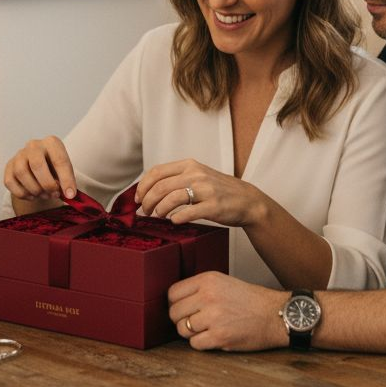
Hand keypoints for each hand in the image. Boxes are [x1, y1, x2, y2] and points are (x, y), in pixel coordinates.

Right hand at [3, 136, 76, 200]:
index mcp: (51, 143)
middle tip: (54, 194)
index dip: (66, 180)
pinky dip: (22, 193)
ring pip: (22, 173)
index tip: (70, 195)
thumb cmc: (54, 168)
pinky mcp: (9, 166)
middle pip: (37, 165)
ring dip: (34, 190)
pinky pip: (10, 182)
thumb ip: (67, 181)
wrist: (39, 166)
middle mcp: (34, 146)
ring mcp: (19, 155)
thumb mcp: (65, 170)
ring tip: (44, 195)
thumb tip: (69, 195)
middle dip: (47, 184)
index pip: (59, 160)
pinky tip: (32, 195)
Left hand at [135, 158, 271, 226]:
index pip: (156, 172)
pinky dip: (176, 218)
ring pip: (171, 199)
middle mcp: (196, 175)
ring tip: (158, 216)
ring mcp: (205, 190)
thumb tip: (149, 191)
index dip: (142, 186)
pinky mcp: (213, 206)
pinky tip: (174, 221)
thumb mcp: (198, 176)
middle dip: (147, 201)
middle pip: (160, 186)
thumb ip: (177, 179)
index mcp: (189, 165)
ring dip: (159, 210)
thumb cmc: (219, 190)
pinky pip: (187, 213)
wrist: (247, 201)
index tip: (138, 199)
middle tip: (145, 212)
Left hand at [169, 271, 287, 350]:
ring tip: (206, 330)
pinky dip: (201, 344)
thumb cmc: (251, 300)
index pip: (173, 293)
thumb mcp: (223, 282)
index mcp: (208, 280)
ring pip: (182, 329)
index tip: (183, 309)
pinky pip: (195, 344)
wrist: (275, 315)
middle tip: (195, 322)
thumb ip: (200, 289)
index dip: (175, 304)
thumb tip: (176, 301)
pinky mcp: (220, 336)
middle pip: (174, 313)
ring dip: (191, 333)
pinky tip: (213, 338)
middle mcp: (208, 296)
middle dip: (182, 320)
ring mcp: (213, 317)